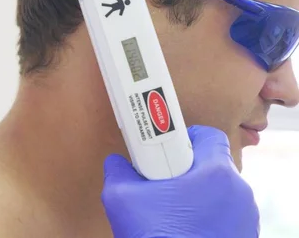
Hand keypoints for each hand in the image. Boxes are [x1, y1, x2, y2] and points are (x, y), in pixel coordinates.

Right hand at [101, 125, 259, 237]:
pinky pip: (225, 216)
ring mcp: (246, 218)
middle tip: (162, 182)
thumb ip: (117, 171)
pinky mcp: (245, 237)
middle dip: (186, 170)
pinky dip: (207, 217)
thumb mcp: (121, 198)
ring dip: (197, 195)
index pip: (209, 135)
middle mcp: (239, 191)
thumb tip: (116, 163)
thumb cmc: (158, 236)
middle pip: (213, 165)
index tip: (166, 149)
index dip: (185, 137)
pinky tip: (183, 229)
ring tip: (170, 211)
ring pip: (219, 192)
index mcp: (216, 172)